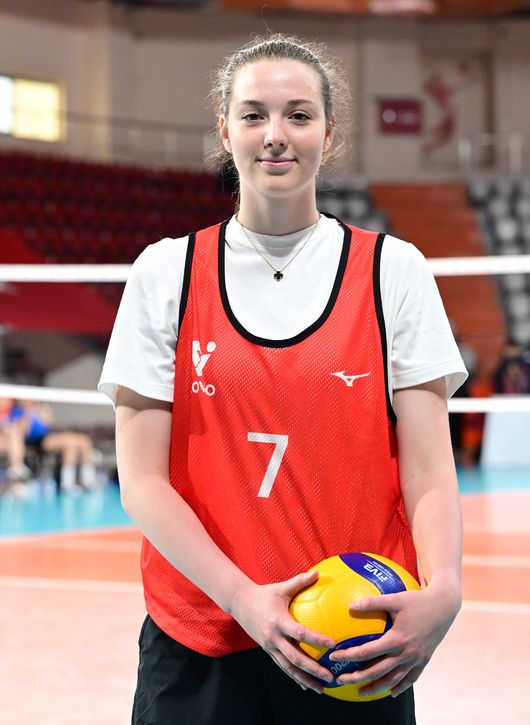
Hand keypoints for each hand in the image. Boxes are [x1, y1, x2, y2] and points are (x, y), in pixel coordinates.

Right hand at [229, 570, 335, 692]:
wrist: (240, 603)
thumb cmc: (265, 594)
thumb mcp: (282, 587)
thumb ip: (300, 581)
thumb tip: (319, 573)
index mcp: (279, 622)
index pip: (300, 633)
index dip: (316, 639)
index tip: (333, 645)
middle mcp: (274, 638)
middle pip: (295, 658)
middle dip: (313, 669)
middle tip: (330, 676)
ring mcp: (270, 647)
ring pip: (289, 668)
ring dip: (305, 679)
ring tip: (321, 689)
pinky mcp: (268, 651)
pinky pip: (282, 667)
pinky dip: (294, 677)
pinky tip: (306, 686)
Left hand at [328, 584, 460, 696]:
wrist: (444, 607)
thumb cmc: (417, 600)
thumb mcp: (394, 599)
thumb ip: (372, 602)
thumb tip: (350, 606)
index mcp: (396, 639)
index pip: (366, 652)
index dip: (348, 656)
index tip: (333, 657)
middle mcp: (405, 653)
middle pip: (377, 671)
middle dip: (357, 677)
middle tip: (341, 680)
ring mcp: (416, 659)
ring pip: (393, 679)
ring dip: (376, 687)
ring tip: (362, 691)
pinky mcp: (424, 661)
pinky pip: (411, 679)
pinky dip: (400, 687)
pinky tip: (391, 692)